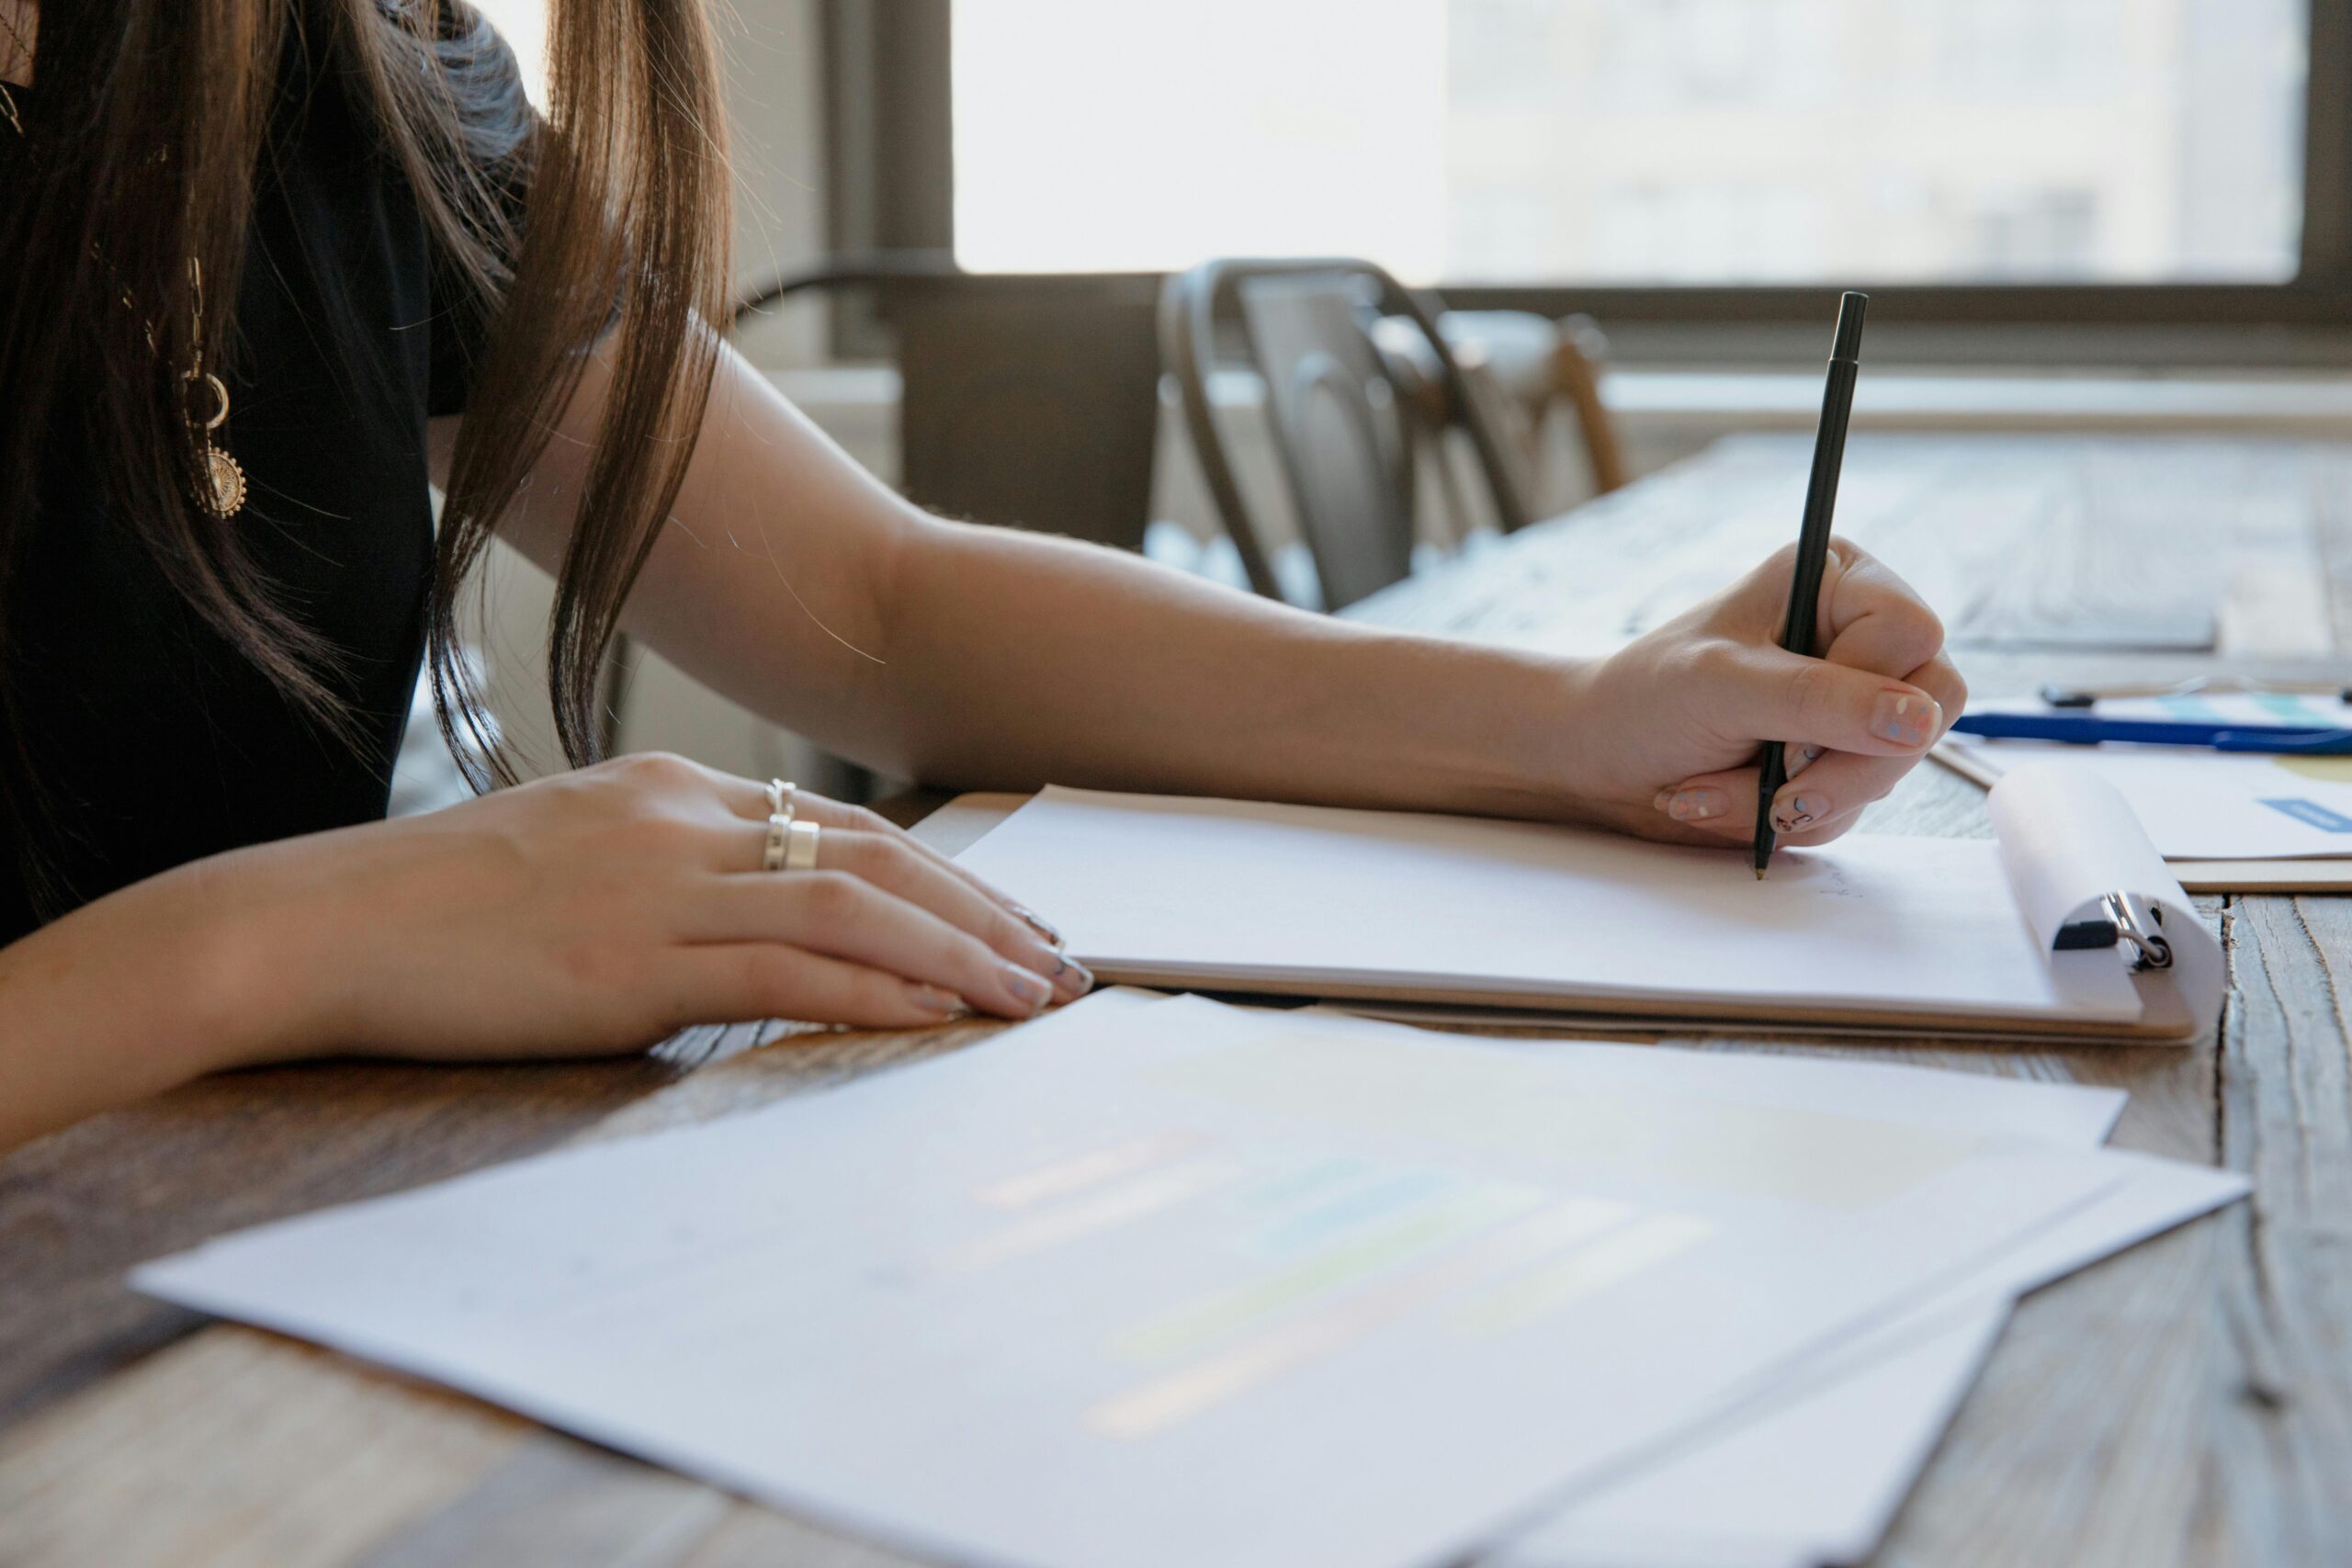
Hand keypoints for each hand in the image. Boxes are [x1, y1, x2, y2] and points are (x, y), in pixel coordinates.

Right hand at [213, 753, 1090, 1063]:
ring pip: (854, 906)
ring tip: (1035, 998)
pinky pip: (786, 968)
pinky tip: (940, 1018)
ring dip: (961, 955)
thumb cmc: (434, 910)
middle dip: (983, 912)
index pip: (844, 825)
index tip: (1007, 919)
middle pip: (877, 855)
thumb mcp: (570, 864)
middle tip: (1061, 961)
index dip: (942, 875)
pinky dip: (878, 992)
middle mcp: (682, 818)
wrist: (316, 927)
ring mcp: (659, 883)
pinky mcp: (629, 959)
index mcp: (671, 789)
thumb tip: (748, 933)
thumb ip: (668, 882)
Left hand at [1558, 539, 1963, 846]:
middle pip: (1931, 704)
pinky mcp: (1839, 760)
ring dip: (1802, 796)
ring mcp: (1855, 704)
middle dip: (1847, 763)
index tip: (1792, 725)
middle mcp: (1858, 637)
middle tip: (1778, 785)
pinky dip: (1792, 818)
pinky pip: (1857, 806)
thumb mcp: (1723, 686)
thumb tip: (1917, 720)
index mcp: (1838, 581)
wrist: (1601, 759)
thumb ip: (1819, 698)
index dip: (1866, 689)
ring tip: (1717, 786)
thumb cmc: (1645, 699)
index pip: (1912, 633)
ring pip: (1895, 766)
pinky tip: (1728, 799)